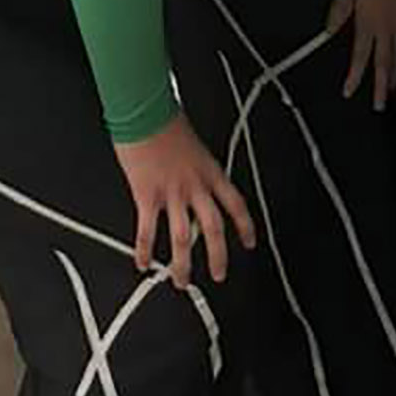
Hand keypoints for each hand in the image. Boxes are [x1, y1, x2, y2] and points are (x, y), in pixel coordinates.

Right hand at [115, 114, 255, 287]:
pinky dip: (145, 250)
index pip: (236, 204)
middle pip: (213, 228)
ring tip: (181, 281)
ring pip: (181, 238)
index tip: (251, 241)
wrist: (145, 113)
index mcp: (211, 172)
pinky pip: (147, 230)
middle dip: (218, 255)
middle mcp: (195, 186)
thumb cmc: (167, 123)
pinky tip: (144, 264)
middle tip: (219, 274)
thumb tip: (196, 184)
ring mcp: (171, 194)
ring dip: (182, 264)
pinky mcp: (146, 196)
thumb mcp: (195, 146)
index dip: (246, 225)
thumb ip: (198, 169)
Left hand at [325, 0, 395, 109]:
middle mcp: (385, 28)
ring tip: (393, 89)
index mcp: (366, 23)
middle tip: (379, 105)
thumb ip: (338, 11)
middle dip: (380, 86)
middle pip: (382, 62)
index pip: (360, 56)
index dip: (354, 76)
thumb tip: (329, 30)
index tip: (349, 92)